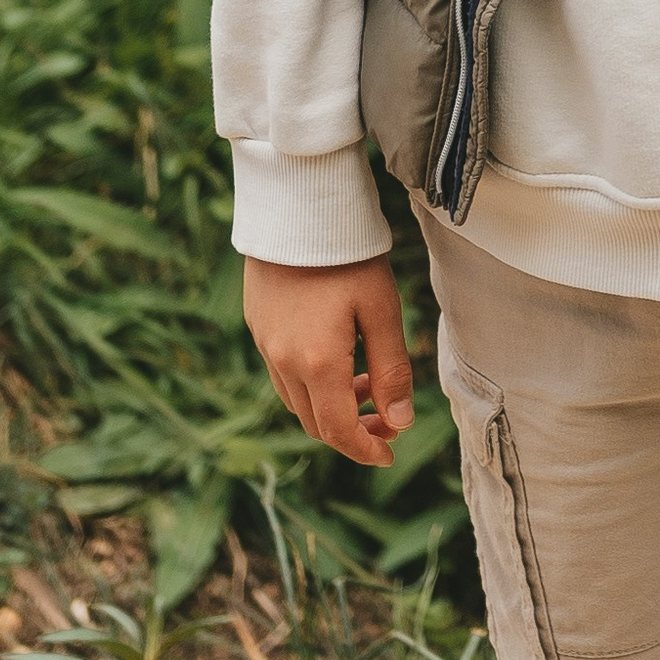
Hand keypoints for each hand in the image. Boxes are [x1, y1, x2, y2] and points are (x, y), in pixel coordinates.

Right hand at [244, 252, 415, 465]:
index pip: (339, 430)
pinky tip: (339, 359)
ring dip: (332, 407)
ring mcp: (265, 345)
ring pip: (298, 401)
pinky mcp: (259, 327)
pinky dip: (312, 384)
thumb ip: (392, 368)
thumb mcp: (382, 308)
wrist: (296, 207)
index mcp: (316, 363)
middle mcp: (283, 362)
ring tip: (369, 383)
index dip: (365, 448)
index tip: (389, 453)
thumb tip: (400, 421)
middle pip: (316, 422)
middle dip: (353, 430)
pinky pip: (284, 375)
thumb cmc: (347, 254)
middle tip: (388, 419)